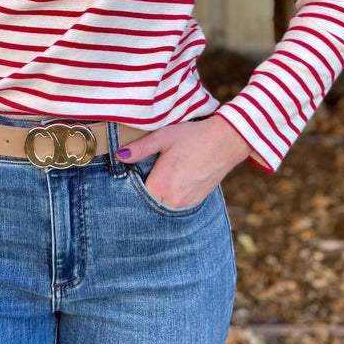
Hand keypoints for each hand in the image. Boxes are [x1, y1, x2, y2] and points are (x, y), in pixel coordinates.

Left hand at [116, 115, 250, 208]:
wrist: (225, 142)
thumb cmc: (193, 137)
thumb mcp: (163, 137)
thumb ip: (139, 148)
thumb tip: (119, 156)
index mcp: (161, 184)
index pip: (135, 195)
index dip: (130, 185)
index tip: (131, 174)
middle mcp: (172, 200)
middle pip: (148, 203)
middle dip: (143, 192)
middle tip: (145, 174)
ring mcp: (185, 204)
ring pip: (162, 205)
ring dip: (158, 195)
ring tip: (160, 177)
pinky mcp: (195, 202)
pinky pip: (176, 205)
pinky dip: (171, 197)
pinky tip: (173, 181)